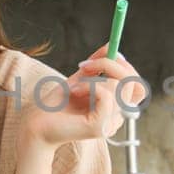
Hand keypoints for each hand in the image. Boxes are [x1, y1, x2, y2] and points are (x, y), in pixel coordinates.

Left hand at [22, 43, 147, 148]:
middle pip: (134, 84)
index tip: (106, 54)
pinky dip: (89, 87)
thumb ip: (97, 65)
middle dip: (112, 65)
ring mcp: (109, 124)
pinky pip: (107, 96)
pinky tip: (74, 91)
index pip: (137, 86)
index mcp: (115, 108)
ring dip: (93, 78)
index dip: (125, 67)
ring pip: (119, 87)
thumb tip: (111, 46)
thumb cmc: (56, 106)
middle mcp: (116, 118)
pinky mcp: (99, 127)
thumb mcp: (80, 79)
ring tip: (74, 86)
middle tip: (87, 65)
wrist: (36, 125)